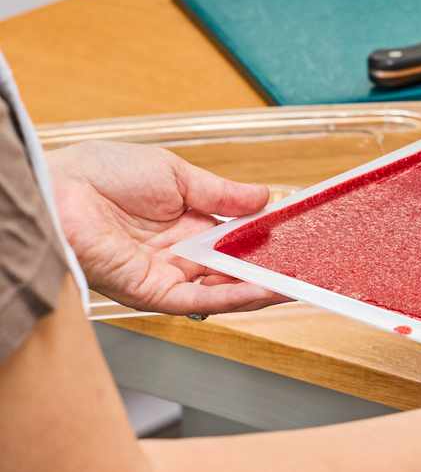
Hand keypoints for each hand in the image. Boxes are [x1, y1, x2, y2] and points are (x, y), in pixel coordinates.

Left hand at [45, 140, 284, 314]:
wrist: (58, 187)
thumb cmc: (101, 173)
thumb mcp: (177, 174)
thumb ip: (222, 193)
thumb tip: (265, 198)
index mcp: (183, 222)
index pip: (235, 235)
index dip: (265, 236)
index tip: (297, 232)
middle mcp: (177, 253)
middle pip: (234, 266)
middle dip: (272, 266)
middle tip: (310, 263)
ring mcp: (165, 273)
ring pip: (224, 287)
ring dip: (262, 286)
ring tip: (300, 282)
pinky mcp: (151, 291)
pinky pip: (199, 298)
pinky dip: (234, 297)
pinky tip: (265, 290)